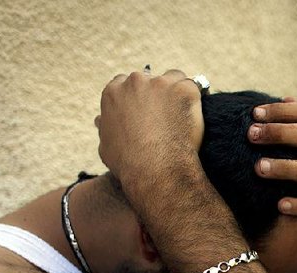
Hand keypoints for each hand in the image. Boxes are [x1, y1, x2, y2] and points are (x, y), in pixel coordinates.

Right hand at [96, 69, 204, 201]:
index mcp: (113, 92)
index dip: (139, 96)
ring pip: (173, 79)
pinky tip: (194, 117)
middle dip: (158, 94)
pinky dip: (196, 100)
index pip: (126, 83)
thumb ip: (106, 127)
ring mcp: (160, 83)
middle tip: (167, 116)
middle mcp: (135, 81)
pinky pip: (195, 87)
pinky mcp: (183, 89)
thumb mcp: (106, 145)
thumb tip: (101, 121)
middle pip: (150, 79)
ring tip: (182, 118)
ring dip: (177, 94)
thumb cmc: (129, 163)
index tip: (147, 109)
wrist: (155, 169)